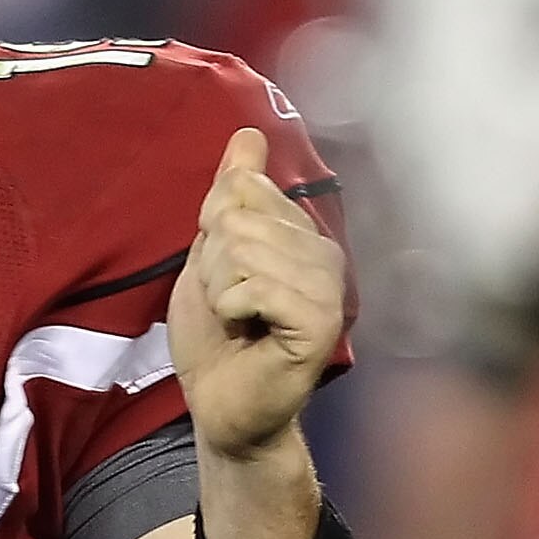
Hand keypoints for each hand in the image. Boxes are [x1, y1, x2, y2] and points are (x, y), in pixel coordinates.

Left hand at [168, 127, 346, 463]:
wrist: (221, 407)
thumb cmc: (216, 338)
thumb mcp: (210, 253)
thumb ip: (230, 194)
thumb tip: (249, 131)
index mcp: (304, 234)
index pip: (241, 189)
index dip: (212, 232)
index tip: (225, 274)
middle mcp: (326, 254)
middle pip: (238, 216)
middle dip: (213, 264)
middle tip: (230, 306)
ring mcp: (328, 288)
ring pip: (242, 249)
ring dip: (219, 289)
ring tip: (238, 321)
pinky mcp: (320, 322)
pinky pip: (253, 286)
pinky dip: (230, 310)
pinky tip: (247, 334)